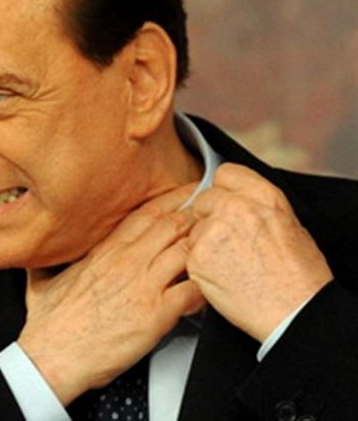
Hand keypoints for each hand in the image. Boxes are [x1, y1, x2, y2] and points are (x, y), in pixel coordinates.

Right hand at [18, 184, 204, 404]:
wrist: (53, 356)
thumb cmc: (50, 325)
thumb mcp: (41, 281)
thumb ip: (46, 262)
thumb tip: (41, 253)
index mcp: (103, 252)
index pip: (146, 214)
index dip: (172, 200)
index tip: (186, 193)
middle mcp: (126, 262)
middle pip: (173, 226)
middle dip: (197, 216)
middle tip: (213, 213)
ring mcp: (142, 286)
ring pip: (186, 251)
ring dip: (204, 248)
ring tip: (217, 248)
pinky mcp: (155, 314)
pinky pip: (193, 290)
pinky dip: (205, 287)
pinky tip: (210, 290)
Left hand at [186, 163, 332, 341]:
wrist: (294, 312)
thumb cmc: (298, 276)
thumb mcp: (291, 226)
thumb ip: (259, 207)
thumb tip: (239, 201)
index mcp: (263, 196)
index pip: (225, 174)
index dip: (223, 191)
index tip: (224, 204)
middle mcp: (235, 208)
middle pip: (203, 200)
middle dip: (209, 218)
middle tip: (227, 242)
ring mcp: (212, 231)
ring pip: (193, 229)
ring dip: (203, 243)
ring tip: (230, 265)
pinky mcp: (197, 257)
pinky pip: (188, 254)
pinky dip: (199, 266)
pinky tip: (221, 277)